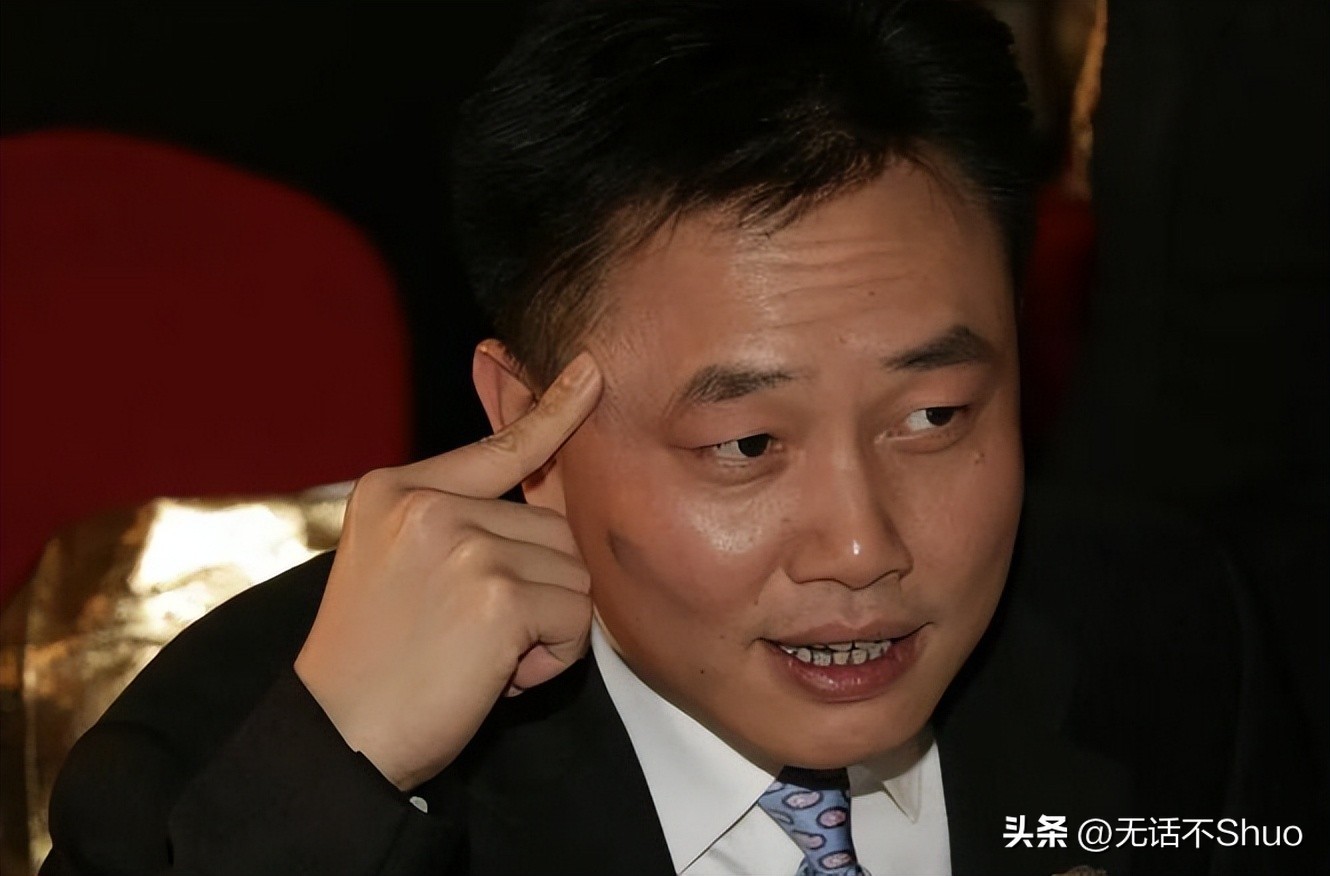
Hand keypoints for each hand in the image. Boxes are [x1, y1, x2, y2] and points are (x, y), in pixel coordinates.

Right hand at [294, 353, 601, 789]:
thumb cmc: (373, 662)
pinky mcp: (498, 593)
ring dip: (546, 626)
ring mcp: (464, 543)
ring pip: (573, 571)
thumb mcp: (396, 562)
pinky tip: (496, 677)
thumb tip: (545, 486)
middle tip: (473, 635)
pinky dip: (552, 659)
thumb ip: (458, 518)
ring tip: (480, 655)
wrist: (337, 734)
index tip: (591, 371)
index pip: (498, 445)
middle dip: (536, 588)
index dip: (553, 411)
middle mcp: (427, 503)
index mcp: (396, 489)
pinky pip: (576, 616)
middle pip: (552, 526)